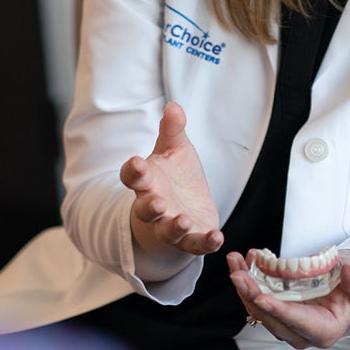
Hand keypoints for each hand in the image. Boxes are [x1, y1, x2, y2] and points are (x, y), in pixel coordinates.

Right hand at [120, 102, 223, 278]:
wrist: (182, 206)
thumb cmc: (173, 175)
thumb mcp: (174, 148)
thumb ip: (173, 129)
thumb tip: (174, 106)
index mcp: (147, 180)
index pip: (133, 176)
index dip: (133, 170)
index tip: (137, 163)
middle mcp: (154, 204)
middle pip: (145, 209)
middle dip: (150, 206)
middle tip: (157, 201)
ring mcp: (170, 223)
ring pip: (167, 230)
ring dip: (173, 227)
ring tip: (182, 221)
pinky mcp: (190, 237)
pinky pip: (194, 243)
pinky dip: (205, 242)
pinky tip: (216, 237)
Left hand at [228, 249, 349, 348]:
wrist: (348, 281)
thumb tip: (349, 273)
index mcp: (324, 330)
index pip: (297, 322)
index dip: (278, 310)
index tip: (259, 297)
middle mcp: (302, 331)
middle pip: (271, 317)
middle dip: (251, 295)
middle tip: (237, 273)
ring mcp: (287, 321)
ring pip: (259, 308)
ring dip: (244, 285)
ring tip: (235, 261)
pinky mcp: (278, 309)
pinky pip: (258, 297)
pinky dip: (249, 279)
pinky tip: (243, 261)